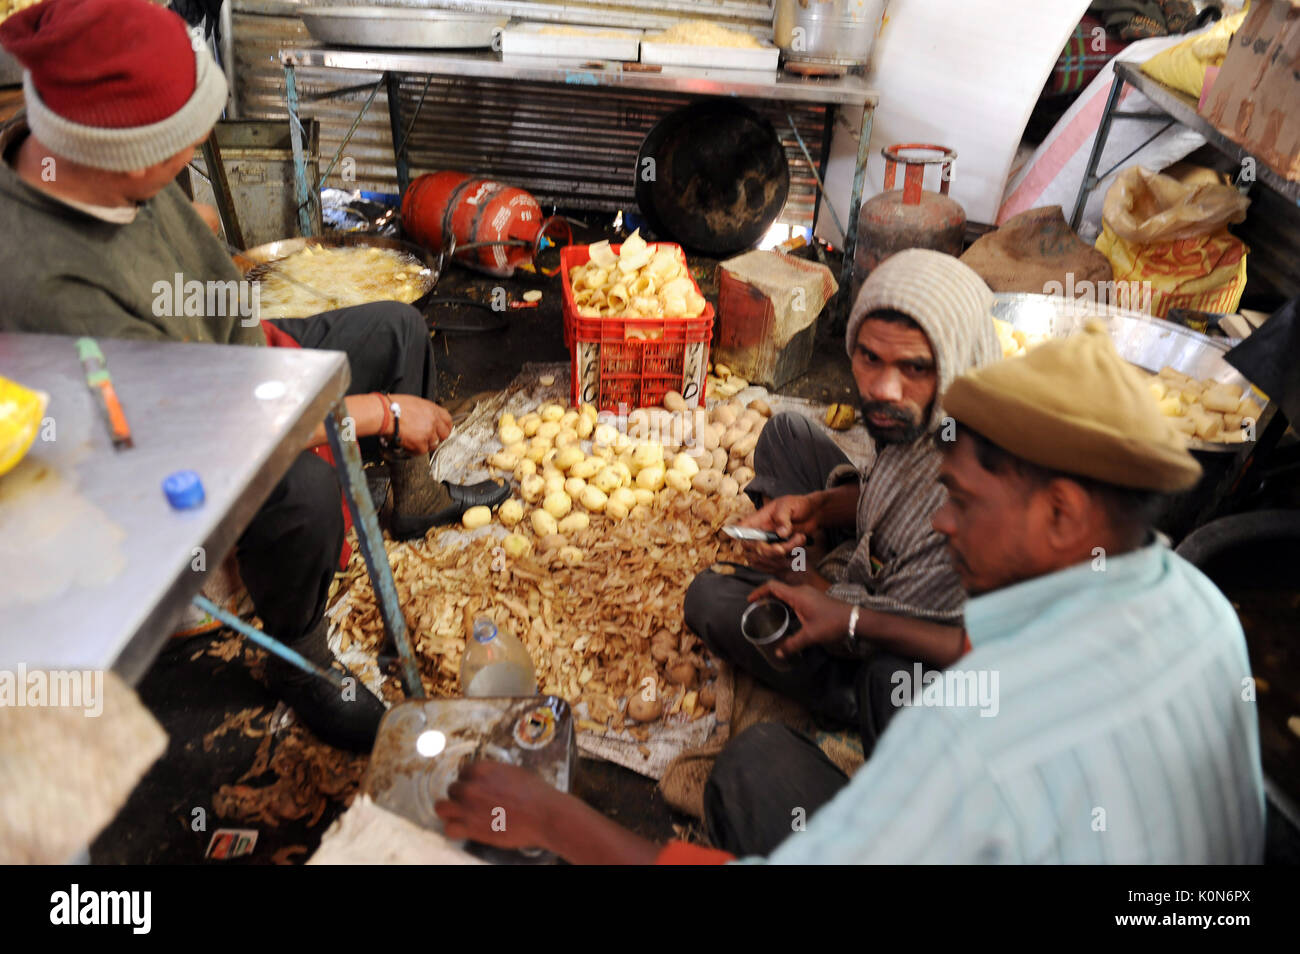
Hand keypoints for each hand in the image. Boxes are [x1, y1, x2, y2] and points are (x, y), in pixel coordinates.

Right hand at [391, 395, 452, 454]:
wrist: (384, 413)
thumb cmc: (394, 406)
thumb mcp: (415, 403)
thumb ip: (426, 412)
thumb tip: (427, 419)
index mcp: (433, 410)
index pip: (448, 420)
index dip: (445, 427)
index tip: (441, 431)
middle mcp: (433, 421)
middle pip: (444, 435)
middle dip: (437, 438)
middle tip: (427, 439)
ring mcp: (428, 433)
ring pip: (433, 444)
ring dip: (424, 444)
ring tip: (414, 441)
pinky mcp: (420, 444)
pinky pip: (422, 451)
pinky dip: (414, 450)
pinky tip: (408, 445)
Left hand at [435, 760, 564, 850]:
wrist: (544, 815)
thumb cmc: (536, 794)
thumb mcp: (515, 772)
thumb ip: (496, 774)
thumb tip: (491, 778)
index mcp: (482, 770)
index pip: (463, 773)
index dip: (470, 781)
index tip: (477, 789)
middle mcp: (470, 787)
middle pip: (452, 789)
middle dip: (461, 796)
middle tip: (473, 804)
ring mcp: (468, 808)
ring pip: (441, 808)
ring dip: (450, 810)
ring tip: (460, 815)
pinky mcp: (471, 828)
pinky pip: (449, 829)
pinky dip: (454, 830)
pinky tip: (464, 829)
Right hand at [736, 494, 818, 571]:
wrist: (813, 514)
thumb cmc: (798, 505)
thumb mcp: (789, 505)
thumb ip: (783, 517)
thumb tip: (781, 533)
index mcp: (757, 520)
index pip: (740, 530)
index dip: (741, 537)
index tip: (757, 541)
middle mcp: (759, 534)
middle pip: (753, 550)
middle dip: (771, 551)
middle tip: (789, 544)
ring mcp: (767, 545)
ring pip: (766, 559)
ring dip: (785, 554)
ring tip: (800, 539)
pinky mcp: (776, 555)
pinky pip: (774, 566)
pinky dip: (788, 562)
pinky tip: (798, 550)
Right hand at [748, 579, 853, 656]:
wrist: (853, 619)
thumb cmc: (832, 624)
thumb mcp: (810, 636)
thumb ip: (792, 644)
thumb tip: (778, 653)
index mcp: (797, 595)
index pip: (772, 586)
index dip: (759, 591)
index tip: (750, 600)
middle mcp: (801, 591)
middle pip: (778, 589)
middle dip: (765, 596)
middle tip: (756, 608)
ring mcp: (809, 593)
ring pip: (787, 593)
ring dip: (776, 600)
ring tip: (768, 612)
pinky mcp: (814, 598)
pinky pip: (794, 597)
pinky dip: (786, 603)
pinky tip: (786, 616)